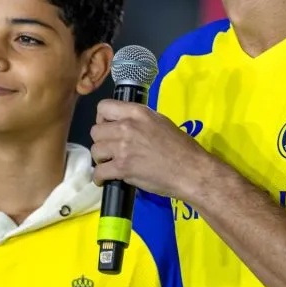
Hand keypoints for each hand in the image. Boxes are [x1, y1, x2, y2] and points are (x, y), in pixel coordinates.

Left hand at [90, 100, 213, 200]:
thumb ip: (139, 119)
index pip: (104, 107)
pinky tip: (105, 179)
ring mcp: (123, 147)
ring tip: (109, 164)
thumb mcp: (160, 121)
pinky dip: (99, 178)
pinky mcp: (122, 168)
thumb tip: (124, 122)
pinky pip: (98, 172)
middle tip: (110, 149)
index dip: (102, 119)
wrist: (190, 170)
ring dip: (101, 159)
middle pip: (95, 131)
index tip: (108, 128)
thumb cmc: (180, 147)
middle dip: (101, 141)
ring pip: (95, 150)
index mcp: (137, 112)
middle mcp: (127, 126)